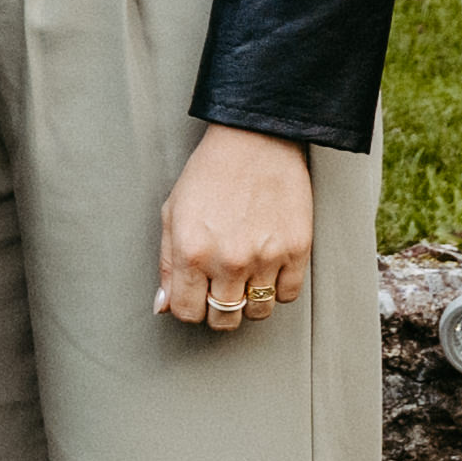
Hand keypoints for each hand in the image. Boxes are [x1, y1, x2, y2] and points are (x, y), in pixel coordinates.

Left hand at [153, 123, 316, 331]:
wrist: (255, 141)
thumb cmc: (210, 174)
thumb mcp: (173, 213)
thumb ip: (167, 264)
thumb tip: (164, 305)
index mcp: (192, 251)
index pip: (187, 312)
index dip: (189, 309)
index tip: (195, 298)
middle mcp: (229, 261)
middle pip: (224, 319)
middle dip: (218, 311)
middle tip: (220, 291)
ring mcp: (266, 257)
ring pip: (258, 312)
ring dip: (249, 303)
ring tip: (245, 279)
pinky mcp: (297, 250)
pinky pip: (289, 295)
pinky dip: (279, 289)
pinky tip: (268, 269)